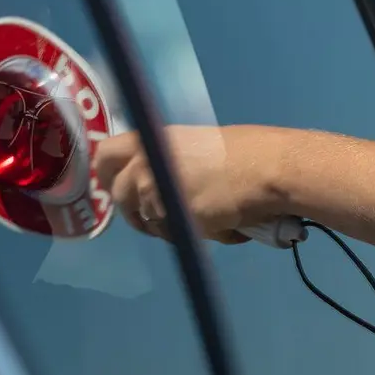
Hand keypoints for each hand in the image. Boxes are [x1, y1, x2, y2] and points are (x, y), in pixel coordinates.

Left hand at [93, 124, 284, 243]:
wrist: (269, 169)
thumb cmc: (245, 150)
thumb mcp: (196, 144)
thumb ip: (169, 159)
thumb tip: (162, 178)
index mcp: (153, 140)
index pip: (105, 155)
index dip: (106, 173)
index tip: (114, 184)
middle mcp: (146, 166)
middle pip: (119, 194)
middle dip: (133, 208)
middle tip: (157, 213)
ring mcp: (156, 195)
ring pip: (145, 219)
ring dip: (165, 224)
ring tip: (198, 220)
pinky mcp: (173, 221)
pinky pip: (171, 234)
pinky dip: (189, 235)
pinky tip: (217, 227)